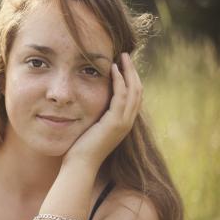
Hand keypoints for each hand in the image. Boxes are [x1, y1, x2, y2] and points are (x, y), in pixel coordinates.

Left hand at [63, 52, 142, 168]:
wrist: (80, 164)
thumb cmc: (81, 148)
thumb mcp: (92, 126)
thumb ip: (96, 115)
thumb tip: (89, 102)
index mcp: (123, 123)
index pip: (134, 96)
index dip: (131, 79)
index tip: (123, 64)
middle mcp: (127, 122)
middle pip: (138, 91)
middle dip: (132, 71)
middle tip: (126, 55)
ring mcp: (123, 123)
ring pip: (133, 91)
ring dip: (128, 72)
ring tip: (122, 57)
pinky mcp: (115, 123)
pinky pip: (121, 97)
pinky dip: (119, 81)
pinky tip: (113, 69)